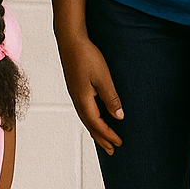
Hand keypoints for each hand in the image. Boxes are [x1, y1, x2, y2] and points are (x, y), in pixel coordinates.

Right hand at [57, 32, 123, 153]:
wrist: (70, 39)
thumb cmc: (86, 56)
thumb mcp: (103, 78)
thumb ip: (111, 98)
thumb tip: (118, 117)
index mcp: (83, 99)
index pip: (96, 124)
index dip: (108, 135)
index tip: (119, 143)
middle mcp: (77, 98)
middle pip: (89, 124)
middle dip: (100, 138)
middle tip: (111, 150)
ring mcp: (75, 92)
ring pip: (85, 117)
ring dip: (95, 129)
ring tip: (103, 138)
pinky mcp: (75, 86)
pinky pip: (83, 109)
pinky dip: (91, 118)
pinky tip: (95, 116)